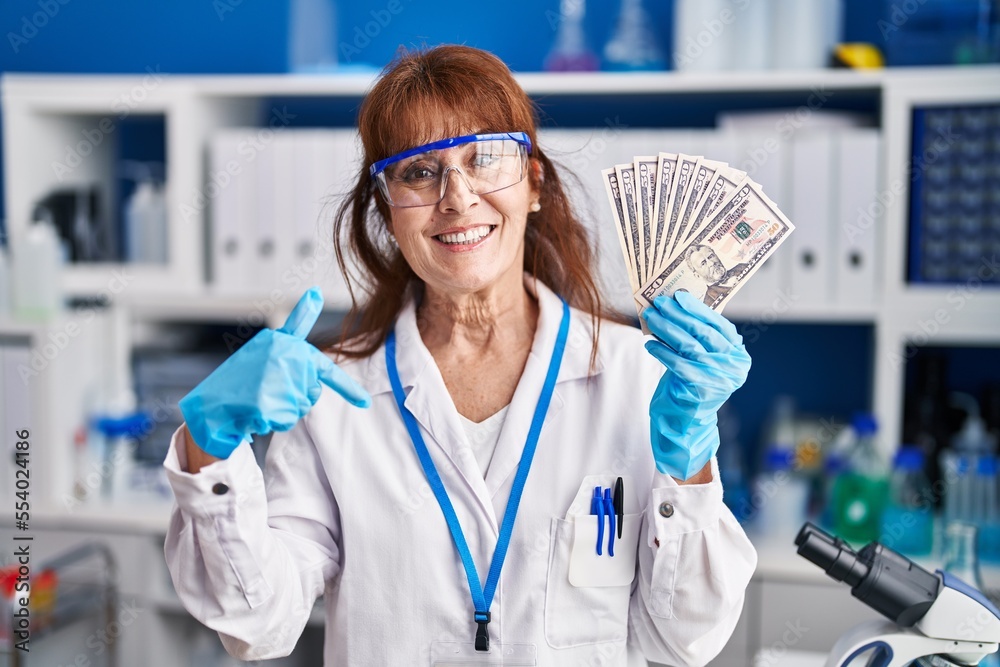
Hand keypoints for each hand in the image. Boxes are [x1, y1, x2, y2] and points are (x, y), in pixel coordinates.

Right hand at [179, 287, 370, 458]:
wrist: (207, 405)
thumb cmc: (239, 381)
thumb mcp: (268, 352)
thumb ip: (295, 346)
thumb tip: (315, 294)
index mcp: (285, 344)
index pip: (324, 365)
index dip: (348, 386)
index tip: (366, 402)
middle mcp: (285, 356)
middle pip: (312, 392)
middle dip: (294, 398)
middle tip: (265, 391)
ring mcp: (277, 379)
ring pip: (299, 408)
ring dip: (281, 411)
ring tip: (256, 399)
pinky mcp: (267, 403)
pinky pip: (284, 421)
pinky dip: (269, 422)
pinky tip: (251, 411)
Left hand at [641, 290, 750, 480]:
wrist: (686, 423)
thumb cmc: (692, 385)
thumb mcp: (703, 359)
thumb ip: (700, 337)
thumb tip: (677, 305)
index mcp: (738, 356)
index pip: (719, 326)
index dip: (698, 309)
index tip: (678, 296)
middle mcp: (733, 367)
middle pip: (702, 333)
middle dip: (678, 315)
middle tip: (659, 303)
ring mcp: (718, 379)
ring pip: (688, 346)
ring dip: (666, 329)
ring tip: (650, 318)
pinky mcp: (699, 390)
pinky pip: (677, 364)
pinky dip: (662, 351)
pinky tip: (649, 343)